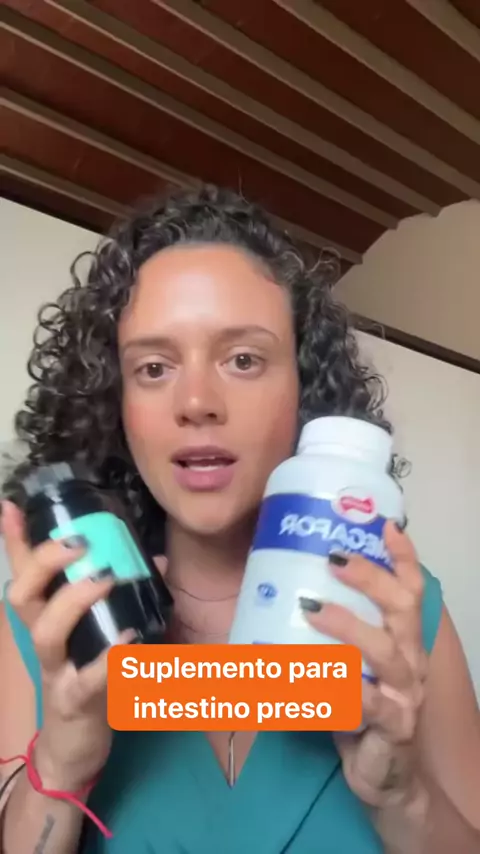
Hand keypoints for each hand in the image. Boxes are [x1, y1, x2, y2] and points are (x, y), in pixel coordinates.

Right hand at [1, 499, 134, 791]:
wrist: (72, 749)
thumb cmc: (86, 678)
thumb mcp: (97, 636)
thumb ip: (122, 600)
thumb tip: (156, 561)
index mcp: (47, 618)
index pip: (25, 573)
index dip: (16, 541)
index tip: (12, 505)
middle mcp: (44, 639)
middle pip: (23, 594)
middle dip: (44, 562)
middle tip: (78, 541)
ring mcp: (55, 671)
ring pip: (46, 632)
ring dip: (74, 601)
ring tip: (104, 578)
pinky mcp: (75, 703)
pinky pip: (87, 680)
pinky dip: (109, 659)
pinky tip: (130, 639)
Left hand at [304, 522, 427, 808]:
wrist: (386, 780)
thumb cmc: (362, 713)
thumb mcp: (350, 667)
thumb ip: (331, 636)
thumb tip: (282, 596)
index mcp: (403, 641)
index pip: (411, 590)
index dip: (402, 557)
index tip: (384, 526)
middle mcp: (410, 661)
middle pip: (402, 609)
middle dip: (370, 578)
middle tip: (333, 559)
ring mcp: (405, 694)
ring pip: (383, 652)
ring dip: (347, 626)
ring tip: (312, 609)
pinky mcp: (391, 726)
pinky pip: (361, 703)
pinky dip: (330, 687)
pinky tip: (299, 677)